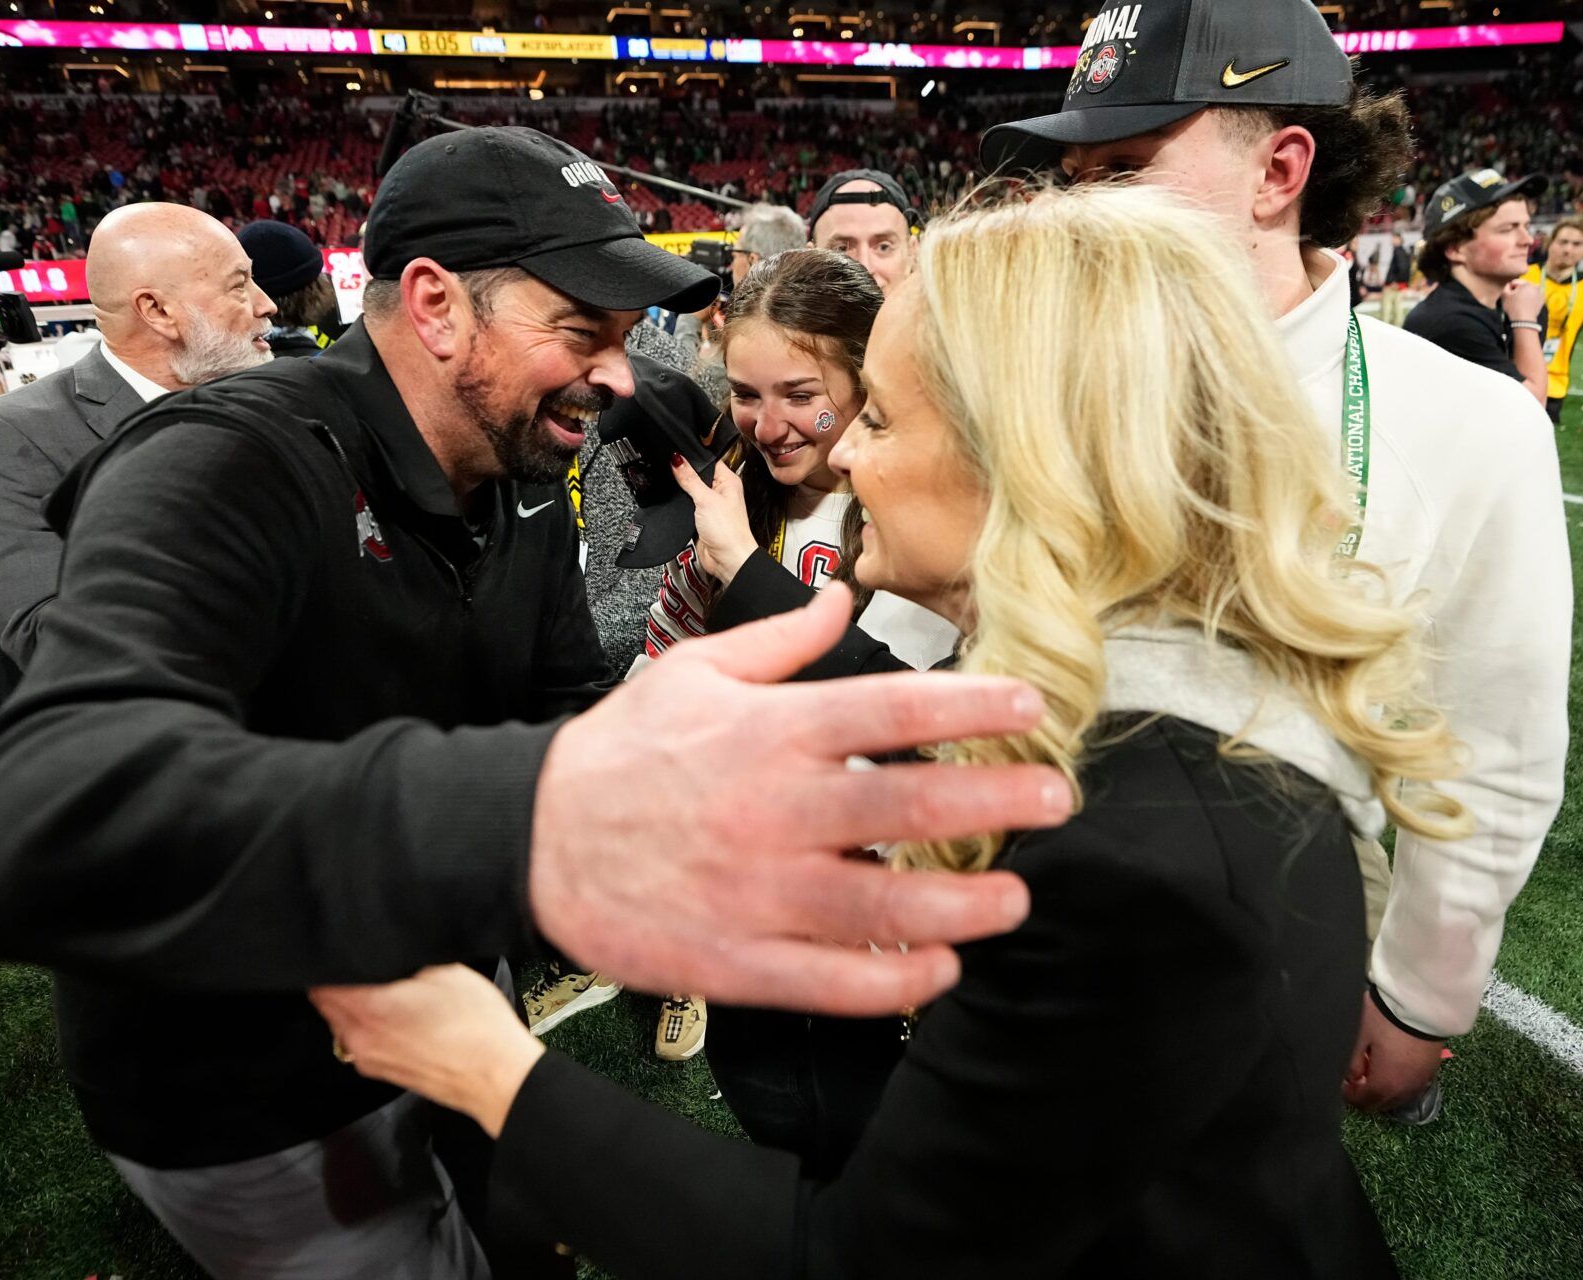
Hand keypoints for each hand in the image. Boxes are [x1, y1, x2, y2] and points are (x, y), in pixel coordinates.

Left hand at [312, 966, 543, 1137]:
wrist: (497, 1077)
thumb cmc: (476, 1027)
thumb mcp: (445, 971)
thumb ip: (405, 962)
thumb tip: (388, 958)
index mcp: (368, 1008)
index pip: (321, 983)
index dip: (331, 964)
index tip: (346, 952)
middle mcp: (358, 1038)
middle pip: (327, 1005)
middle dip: (341, 984)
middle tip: (367, 967)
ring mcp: (369, 1059)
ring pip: (343, 1024)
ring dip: (355, 1008)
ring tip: (386, 992)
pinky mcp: (384, 1073)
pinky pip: (362, 1042)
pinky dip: (371, 1027)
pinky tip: (401, 1017)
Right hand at [530, 586, 1066, 1017]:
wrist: (527, 837)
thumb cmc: (618, 754)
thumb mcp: (692, 672)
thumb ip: (779, 640)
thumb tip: (840, 601)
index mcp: (768, 731)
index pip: (892, 711)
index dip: (972, 709)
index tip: (1029, 709)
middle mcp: (771, 808)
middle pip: (907, 808)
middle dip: (996, 803)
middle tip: (1054, 800)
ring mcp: (755, 891)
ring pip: (883, 907)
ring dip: (963, 906)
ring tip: (1014, 899)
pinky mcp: (735, 960)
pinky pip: (832, 981)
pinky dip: (894, 981)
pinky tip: (938, 967)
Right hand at [670, 454, 759, 582]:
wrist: (727, 560)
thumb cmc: (729, 531)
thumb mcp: (705, 499)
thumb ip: (689, 479)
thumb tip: (677, 460)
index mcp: (728, 481)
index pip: (709, 461)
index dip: (693, 457)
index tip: (676, 454)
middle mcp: (721, 492)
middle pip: (697, 475)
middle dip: (684, 475)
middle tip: (671, 471)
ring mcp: (711, 506)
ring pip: (691, 491)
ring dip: (682, 492)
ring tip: (674, 488)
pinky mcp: (701, 519)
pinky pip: (687, 507)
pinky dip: (680, 506)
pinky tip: (675, 504)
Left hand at [1341, 991, 1445, 1112]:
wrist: (1423, 1006)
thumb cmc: (1385, 1020)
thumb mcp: (1360, 1037)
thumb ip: (1353, 1062)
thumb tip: (1352, 1077)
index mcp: (1385, 1084)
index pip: (1363, 1102)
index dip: (1349, 1095)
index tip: (1343, 1082)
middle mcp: (1405, 1090)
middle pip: (1381, 1105)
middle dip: (1366, 1096)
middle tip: (1356, 1077)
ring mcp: (1421, 1082)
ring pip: (1397, 1099)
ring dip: (1383, 1092)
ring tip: (1374, 1071)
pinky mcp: (1431, 1072)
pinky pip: (1411, 1088)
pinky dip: (1398, 1085)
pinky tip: (1392, 1068)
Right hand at [1500, 279, 1543, 323]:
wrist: (1524, 321)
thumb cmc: (1513, 308)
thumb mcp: (1504, 296)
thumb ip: (1506, 287)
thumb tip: (1509, 285)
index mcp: (1526, 284)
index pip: (1515, 282)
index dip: (1510, 289)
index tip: (1509, 296)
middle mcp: (1535, 286)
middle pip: (1523, 285)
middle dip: (1519, 291)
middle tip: (1515, 300)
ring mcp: (1540, 293)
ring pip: (1529, 290)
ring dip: (1525, 294)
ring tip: (1521, 302)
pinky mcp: (1542, 300)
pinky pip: (1535, 296)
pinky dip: (1531, 298)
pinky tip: (1526, 304)